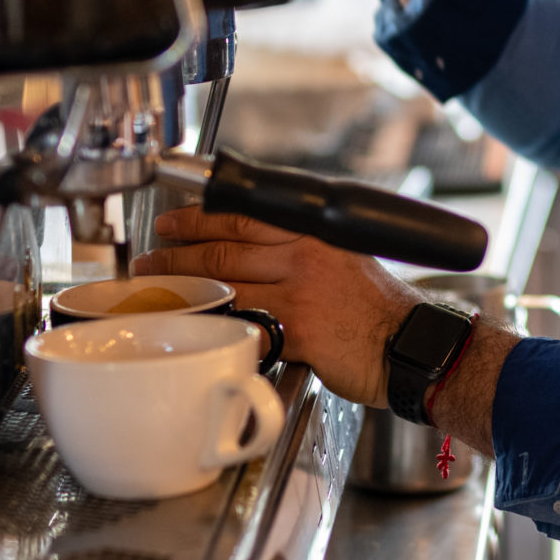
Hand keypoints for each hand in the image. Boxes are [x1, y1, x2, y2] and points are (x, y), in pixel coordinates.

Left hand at [135, 209, 421, 406]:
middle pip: (225, 247)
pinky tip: (192, 326)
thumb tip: (254, 245)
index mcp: (314, 231)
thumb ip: (302, 247)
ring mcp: (299, 294)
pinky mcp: (296, 332)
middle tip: (149, 257)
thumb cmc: (378, 307)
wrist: (409, 345)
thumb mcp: (345, 255)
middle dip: (177, 252)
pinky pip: (243, 325)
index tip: (172, 221)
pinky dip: (213, 325)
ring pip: (225, 285)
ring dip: (183, 287)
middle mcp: (304, 256)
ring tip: (157, 288)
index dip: (199, 217)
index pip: (244, 214)